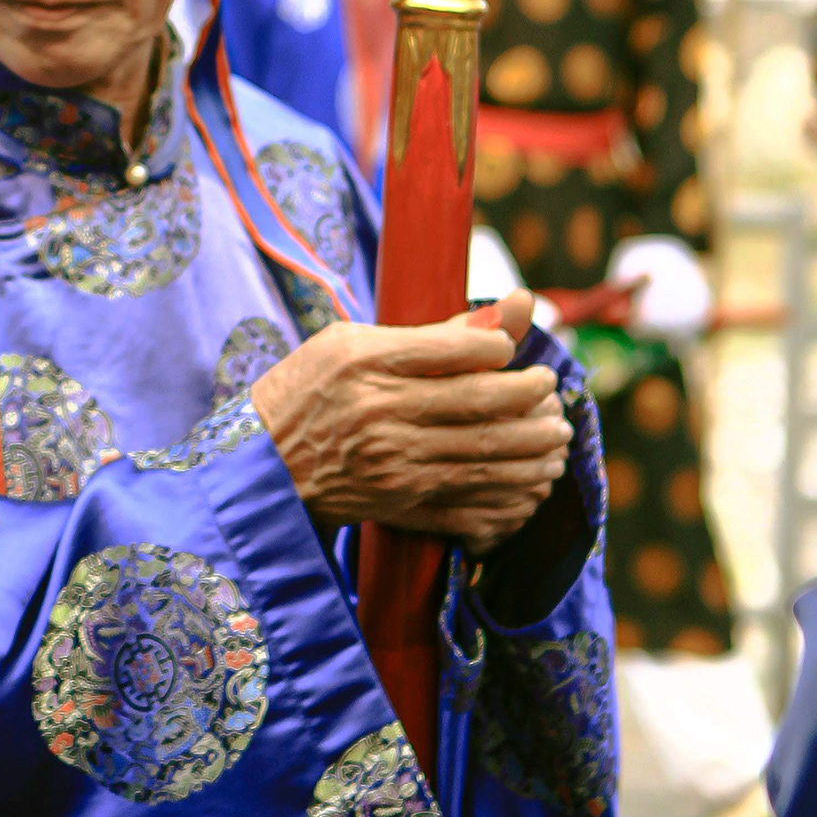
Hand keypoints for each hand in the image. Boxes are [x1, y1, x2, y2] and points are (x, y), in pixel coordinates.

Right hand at [251, 290, 570, 552]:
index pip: (454, 350)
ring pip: (484, 456)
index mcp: (365, 362)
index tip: (513, 351)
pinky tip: (531, 485)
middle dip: (531, 398)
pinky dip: (509, 497)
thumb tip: (511, 311)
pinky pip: (469, 504)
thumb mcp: (350, 342)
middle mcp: (380, 414)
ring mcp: (391, 465)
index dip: (499, 348)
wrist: (261, 466)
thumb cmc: (307, 390)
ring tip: (555, 435)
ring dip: (534, 448)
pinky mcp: (398, 504)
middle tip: (552, 393)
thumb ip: (432, 332)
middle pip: (479, 404)